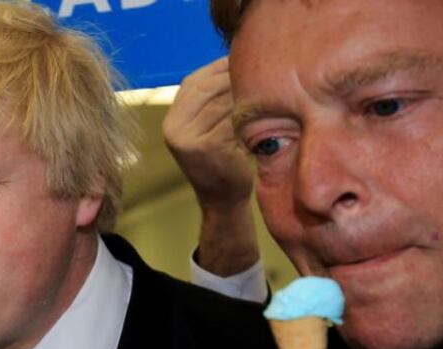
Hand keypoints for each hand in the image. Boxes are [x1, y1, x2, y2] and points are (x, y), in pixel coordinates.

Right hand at [164, 57, 258, 275]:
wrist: (222, 200)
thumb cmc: (224, 158)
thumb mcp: (209, 125)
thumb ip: (212, 98)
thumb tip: (236, 55)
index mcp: (172, 117)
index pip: (195, 81)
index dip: (221, 68)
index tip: (249, 61)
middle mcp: (173, 126)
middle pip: (208, 87)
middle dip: (237, 77)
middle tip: (266, 70)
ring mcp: (187, 137)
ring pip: (222, 101)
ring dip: (247, 92)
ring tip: (271, 86)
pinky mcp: (205, 147)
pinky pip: (231, 119)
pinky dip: (250, 112)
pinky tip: (268, 108)